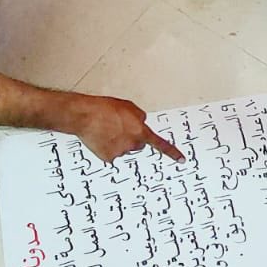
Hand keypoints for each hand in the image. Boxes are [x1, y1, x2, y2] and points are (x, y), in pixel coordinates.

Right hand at [67, 95, 184, 162]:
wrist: (84, 116)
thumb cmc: (104, 108)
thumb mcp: (128, 106)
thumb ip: (139, 117)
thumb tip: (141, 123)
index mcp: (140, 130)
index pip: (160, 144)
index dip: (172, 152)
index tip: (182, 160)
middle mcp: (132, 144)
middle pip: (137, 144)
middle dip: (131, 138)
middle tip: (117, 128)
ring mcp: (120, 152)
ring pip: (123, 149)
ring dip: (117, 141)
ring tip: (105, 130)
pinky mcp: (108, 157)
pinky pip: (111, 153)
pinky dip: (106, 147)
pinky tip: (100, 138)